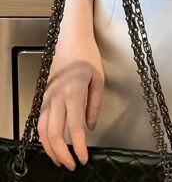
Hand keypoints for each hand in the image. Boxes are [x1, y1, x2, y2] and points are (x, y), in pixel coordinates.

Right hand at [37, 33, 103, 169]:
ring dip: (49, 148)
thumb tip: (90, 126)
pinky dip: (43, 136)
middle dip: (62, 153)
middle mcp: (57, 96)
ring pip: (42, 129)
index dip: (79, 147)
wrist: (71, 39)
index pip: (75, 127)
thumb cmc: (87, 55)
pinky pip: (40, 120)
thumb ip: (95, 105)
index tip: (83, 158)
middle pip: (53, 133)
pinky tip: (50, 143)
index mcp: (73, 92)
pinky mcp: (44, 95)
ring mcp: (48, 96)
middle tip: (72, 164)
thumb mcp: (99, 79)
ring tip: (60, 159)